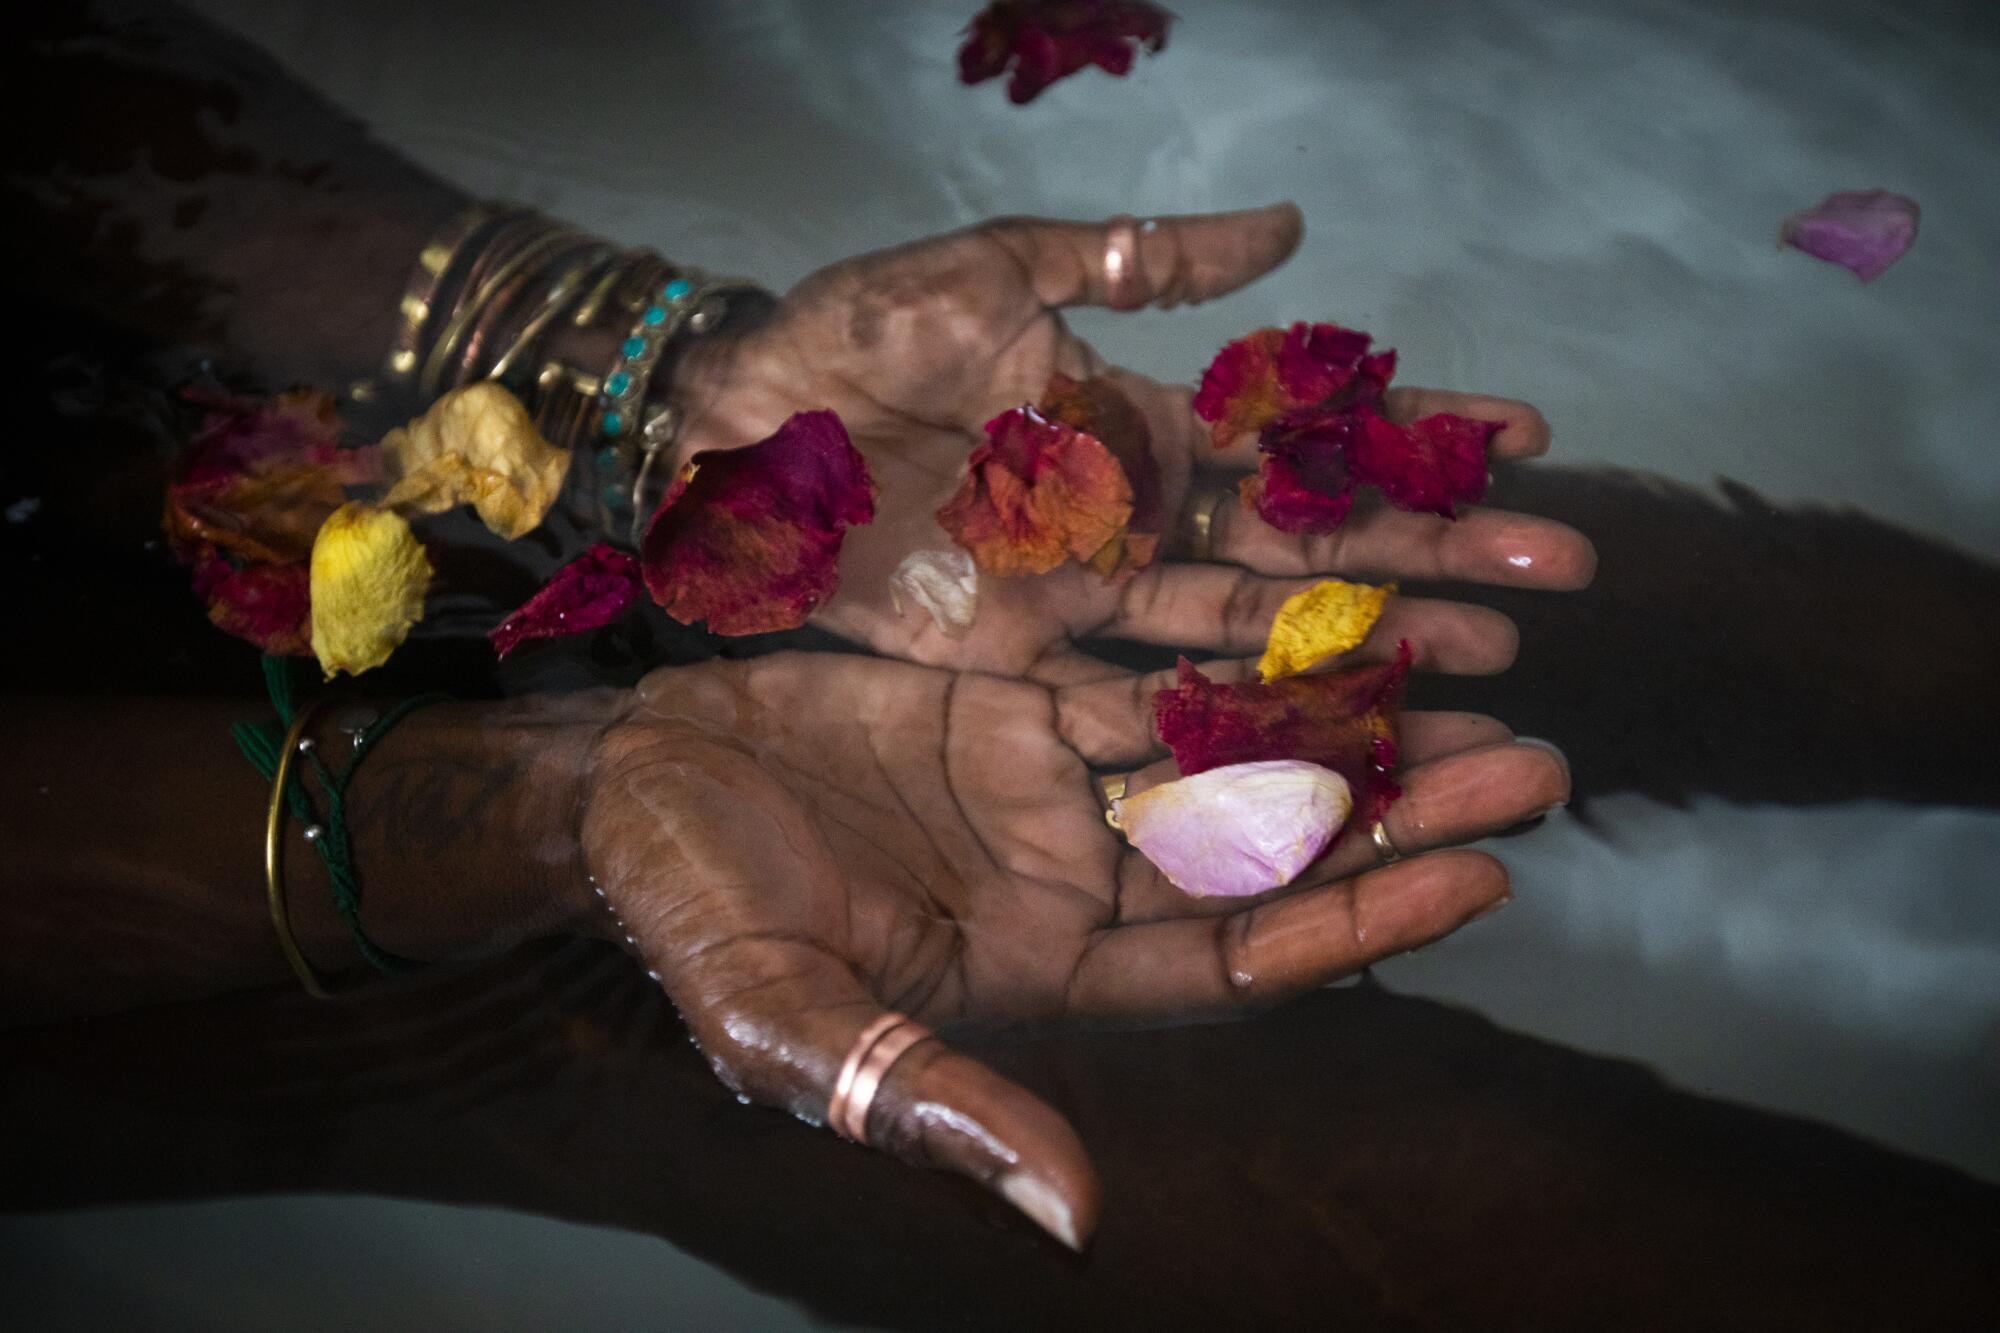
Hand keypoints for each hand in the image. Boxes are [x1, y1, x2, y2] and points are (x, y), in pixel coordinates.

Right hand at [579, 652, 1569, 1247]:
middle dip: (1397, 807)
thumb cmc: (691, 911)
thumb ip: (933, 1106)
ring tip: (1479, 666)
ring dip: (1345, 709)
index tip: (1483, 879)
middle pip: (1268, 843)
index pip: (1237, 950)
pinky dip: (1238, 634)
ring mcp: (1051, 777)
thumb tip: (1077, 1220)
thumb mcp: (795, 1023)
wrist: (621, 785)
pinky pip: (1151, 657)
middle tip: (1536, 764)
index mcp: (1047, 968)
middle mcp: (1074, 875)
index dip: (1357, 920)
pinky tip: (1330, 597)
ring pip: (1227, 743)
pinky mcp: (1016, 692)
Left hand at [673, 205, 1595, 679]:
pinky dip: (1248, 711)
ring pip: (1263, 625)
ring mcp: (1093, 600)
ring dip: (1380, 640)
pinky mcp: (1034, 668)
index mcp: (1133, 415)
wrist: (719, 446)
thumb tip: (1294, 227)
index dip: (1413, 431)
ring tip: (1500, 661)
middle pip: (1314, 539)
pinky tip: (1347, 729)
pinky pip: (1155, 693)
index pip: (1305, 427)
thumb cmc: (844, 341)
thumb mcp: (989, 271)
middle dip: (1438, 551)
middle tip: (1564, 572)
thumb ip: (1133, 261)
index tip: (1531, 436)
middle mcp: (1137, 516)